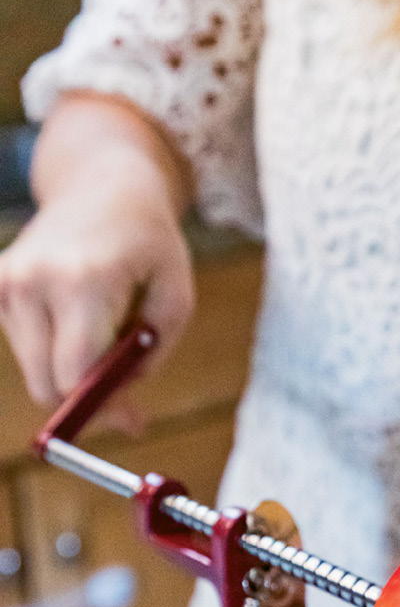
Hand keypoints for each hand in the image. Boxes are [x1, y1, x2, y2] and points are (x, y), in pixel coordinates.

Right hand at [0, 186, 192, 408]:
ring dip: (71, 370)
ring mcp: (7, 281)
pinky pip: (25, 348)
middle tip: (124, 394)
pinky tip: (78, 318)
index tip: (130, 421)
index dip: (103, 409)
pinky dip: (54, 350)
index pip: (75, 375)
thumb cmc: (147, 242)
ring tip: (105, 334)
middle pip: (47, 384)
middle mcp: (33, 280)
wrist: (102, 185)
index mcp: (83, 280)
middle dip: (86, 401)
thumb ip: (151, 355)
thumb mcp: (176, 295)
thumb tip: (122, 414)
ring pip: (35, 372)